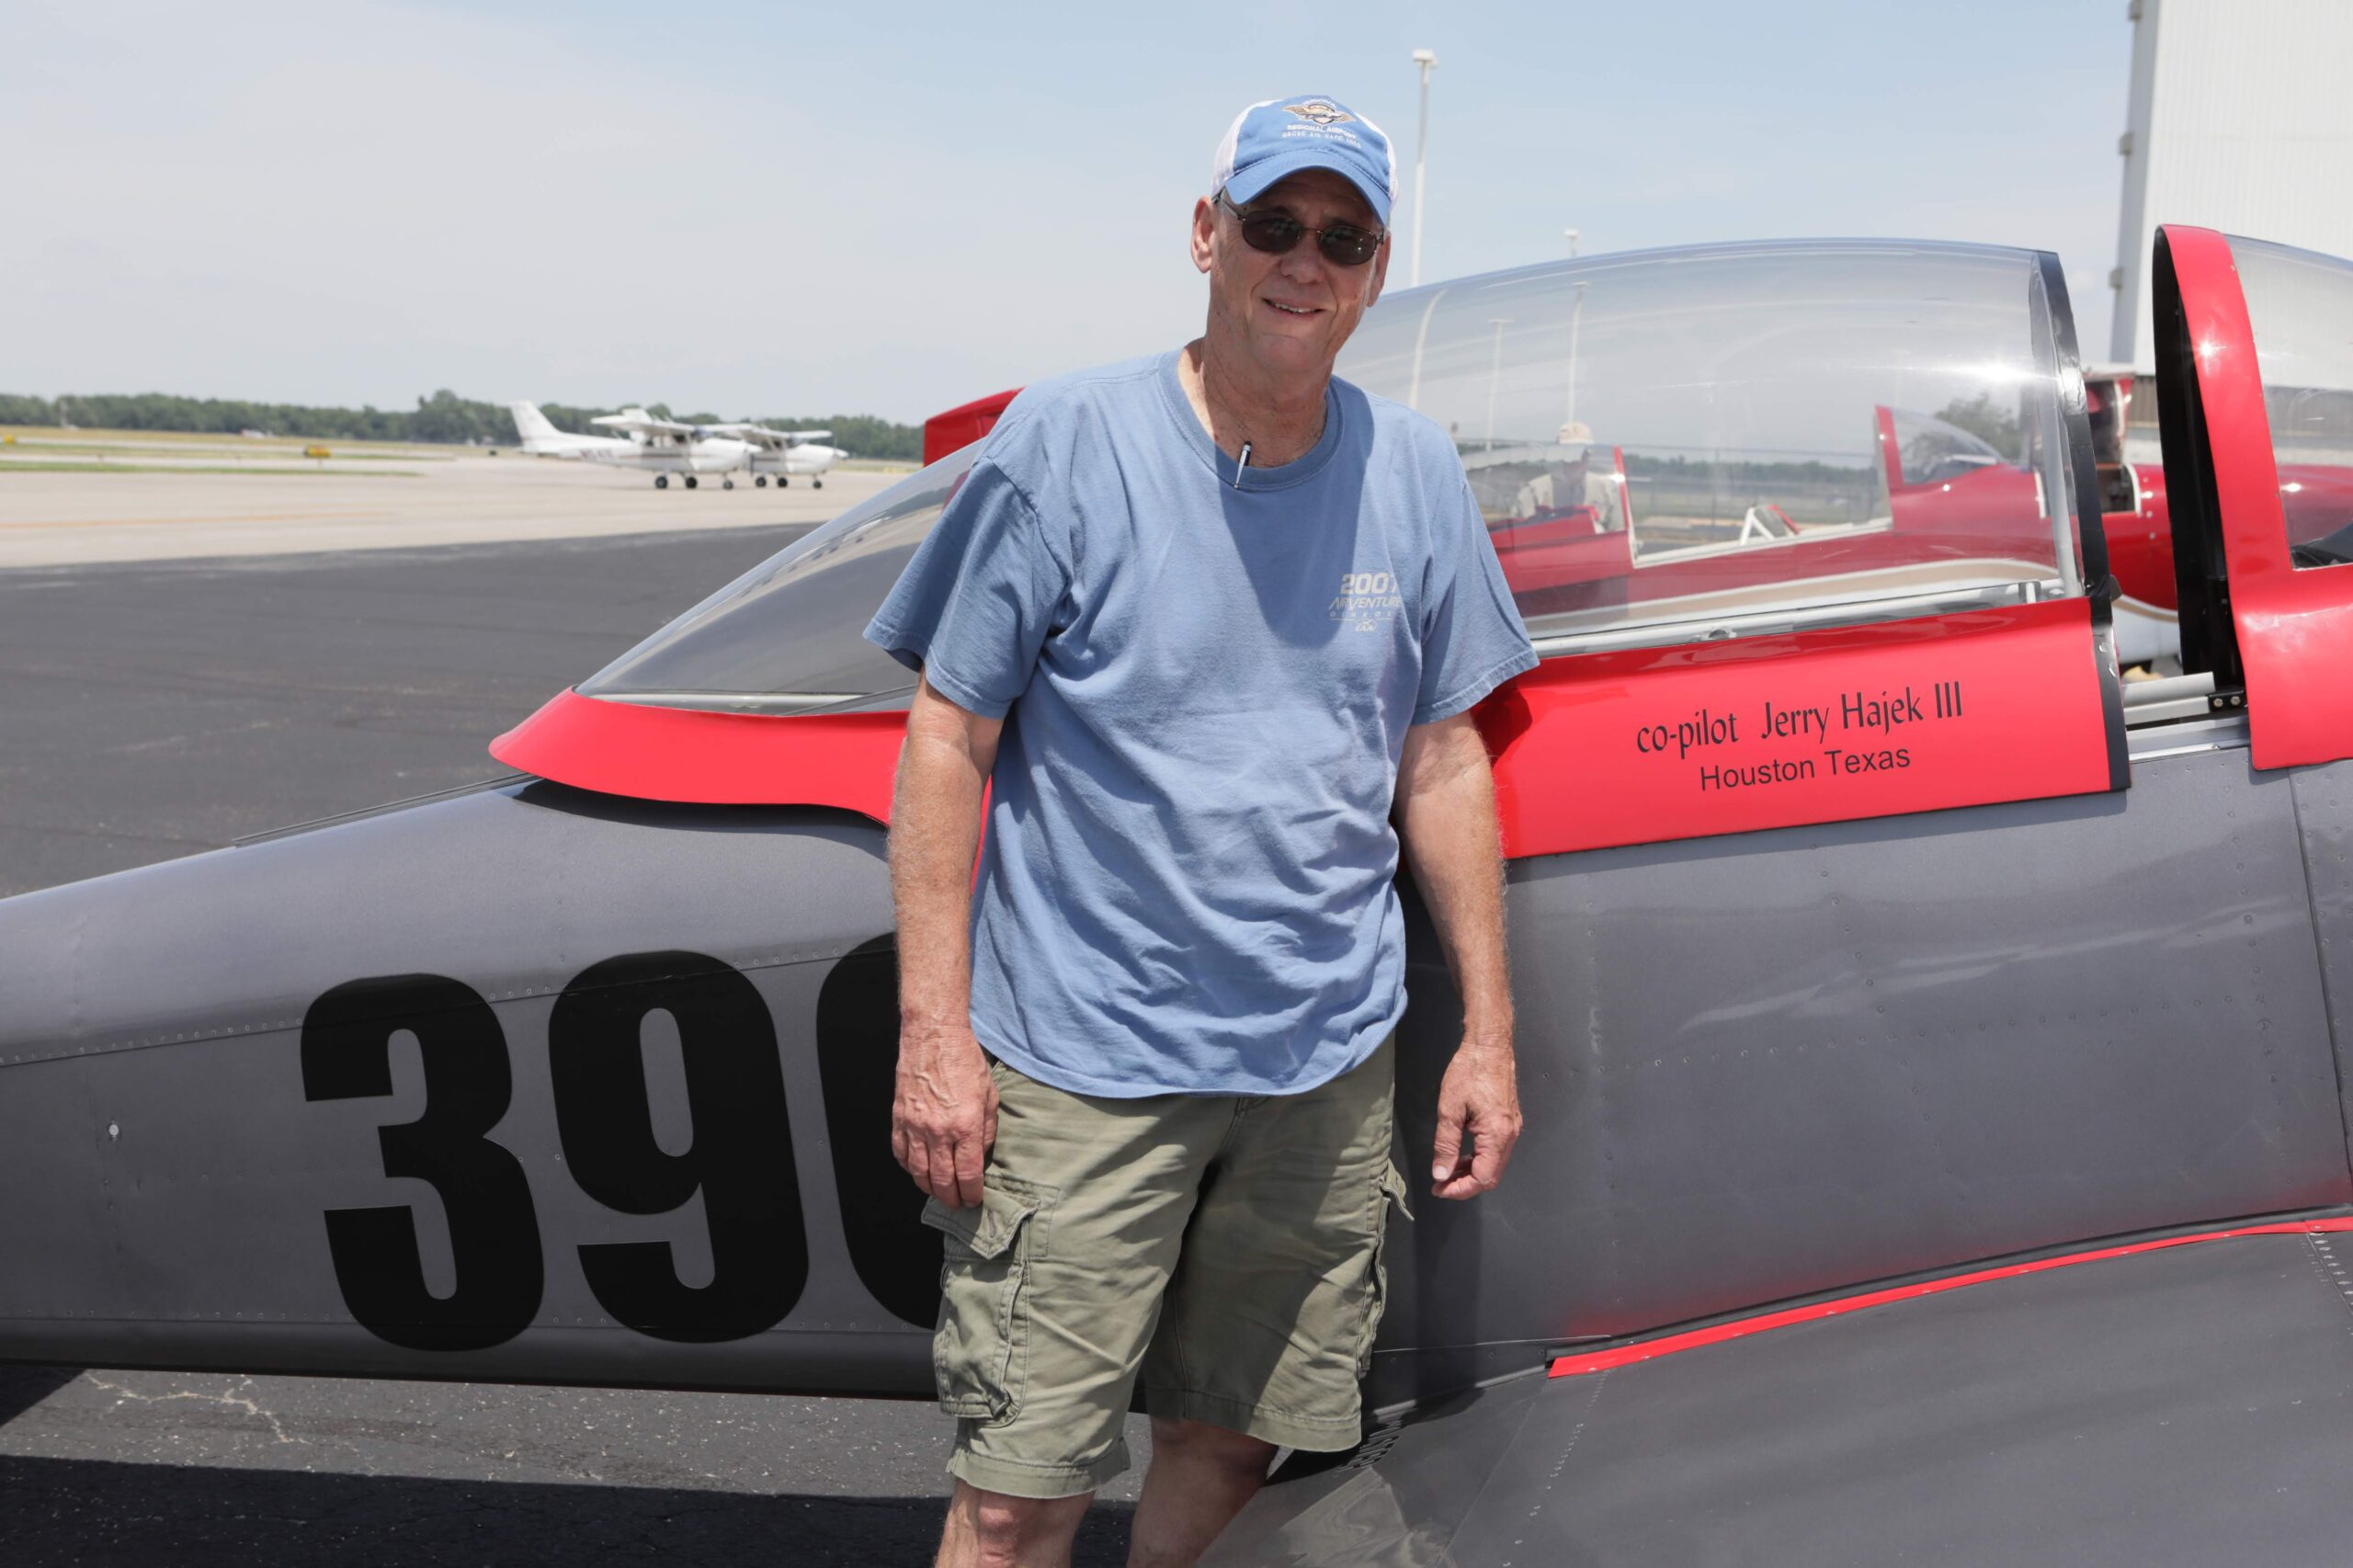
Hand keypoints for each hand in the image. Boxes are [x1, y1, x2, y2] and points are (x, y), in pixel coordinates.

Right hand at [892, 1026, 998, 1209]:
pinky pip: (900, 1153)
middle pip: (941, 1179)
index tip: (973, 1199)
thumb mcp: (989, 1095)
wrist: (933, 1036)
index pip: (968, 1174)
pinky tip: (916, 1170)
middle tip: (956, 1202)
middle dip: (950, 1197)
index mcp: (965, 1125)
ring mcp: (915, 1126)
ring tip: (937, 1192)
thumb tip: (982, 1154)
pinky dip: (907, 1167)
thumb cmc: (964, 1060)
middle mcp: (938, 1130)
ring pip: (917, 1172)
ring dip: (928, 1188)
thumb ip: (987, 1129)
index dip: (971, 1193)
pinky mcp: (899, 1118)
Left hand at [1430, 1038, 1520, 1199]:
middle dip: (1465, 1184)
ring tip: (1447, 1171)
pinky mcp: (1510, 1121)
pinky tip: (1461, 1154)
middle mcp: (1510, 1135)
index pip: (1482, 1178)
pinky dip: (1479, 1158)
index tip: (1438, 1188)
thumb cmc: (1469, 1071)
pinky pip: (1496, 1150)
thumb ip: (1446, 1145)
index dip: (1460, 1189)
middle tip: (1440, 1184)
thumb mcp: (1449, 1110)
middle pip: (1491, 1176)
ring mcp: (1513, 1128)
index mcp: (1497, 1134)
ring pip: (1494, 1164)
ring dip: (1471, 1172)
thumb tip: (1441, 1174)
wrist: (1489, 1045)